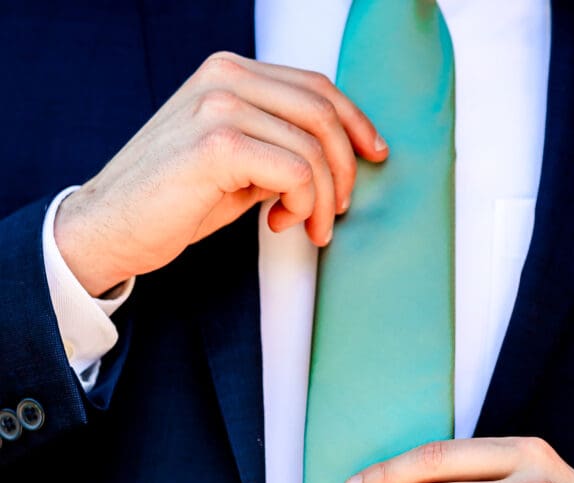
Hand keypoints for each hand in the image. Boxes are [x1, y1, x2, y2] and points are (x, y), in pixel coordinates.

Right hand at [54, 52, 387, 295]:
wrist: (110, 227)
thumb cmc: (171, 201)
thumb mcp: (235, 166)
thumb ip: (277, 150)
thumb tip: (332, 164)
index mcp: (229, 73)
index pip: (315, 87)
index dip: (355, 122)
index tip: (374, 157)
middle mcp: (225, 77)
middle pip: (323, 113)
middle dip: (345, 171)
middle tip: (336, 214)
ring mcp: (219, 105)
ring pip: (314, 148)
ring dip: (324, 200)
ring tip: (308, 229)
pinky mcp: (217, 144)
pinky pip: (295, 171)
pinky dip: (302, 204)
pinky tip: (278, 224)